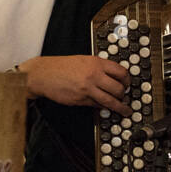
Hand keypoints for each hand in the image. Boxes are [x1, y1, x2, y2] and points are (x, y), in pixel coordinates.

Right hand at [17, 54, 131, 115]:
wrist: (43, 74)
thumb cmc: (60, 67)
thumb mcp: (82, 60)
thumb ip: (98, 68)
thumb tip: (111, 77)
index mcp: (96, 63)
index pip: (121, 72)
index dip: (127, 80)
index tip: (128, 84)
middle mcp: (94, 75)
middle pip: (118, 88)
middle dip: (124, 95)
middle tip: (124, 97)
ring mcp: (88, 89)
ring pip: (110, 100)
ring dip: (120, 107)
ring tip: (125, 110)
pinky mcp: (81, 100)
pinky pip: (97, 105)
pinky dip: (103, 107)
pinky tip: (105, 108)